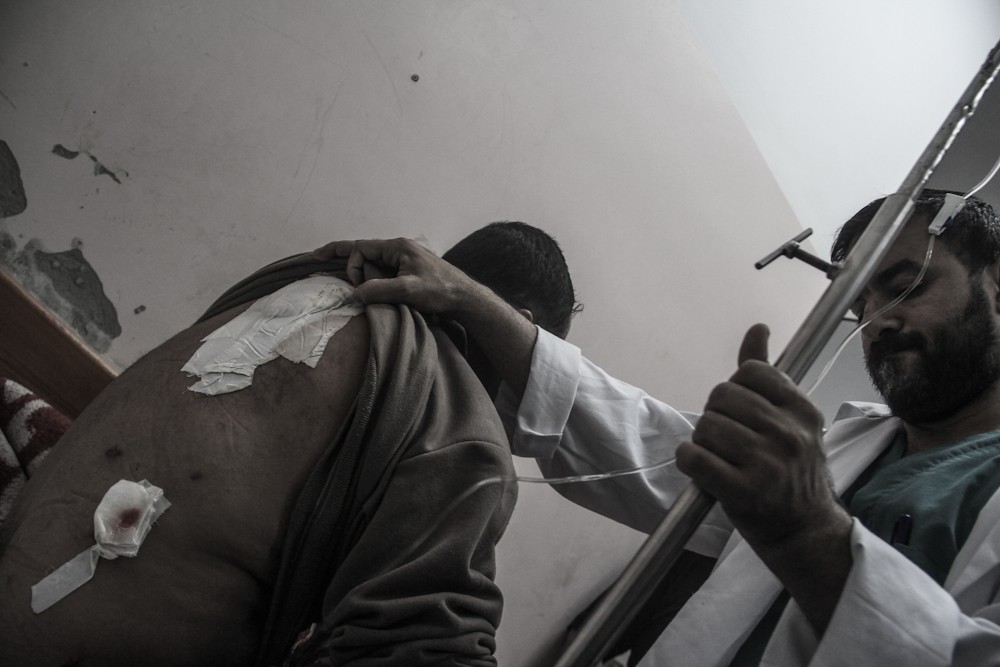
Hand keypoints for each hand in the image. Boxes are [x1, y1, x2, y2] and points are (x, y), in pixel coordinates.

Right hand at [312, 238, 483, 314]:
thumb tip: (355, 293)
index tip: (358, 287)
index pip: (361, 247)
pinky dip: (370, 274)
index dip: (351, 265)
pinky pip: (383, 268)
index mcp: (397, 247)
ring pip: (373, 261)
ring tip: (342, 275)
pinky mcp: (409, 270)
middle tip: (317, 256)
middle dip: (342, 255)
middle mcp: (399, 248)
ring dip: (359, 269)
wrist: (465, 297)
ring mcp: (405, 259)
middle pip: (363, 249)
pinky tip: (365, 283)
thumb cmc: (440, 291)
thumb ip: (379, 289)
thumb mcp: (408, 291)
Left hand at [676, 324, 847, 550]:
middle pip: (722, 396)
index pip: (750, 372)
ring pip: (706, 426)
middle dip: (715, 415)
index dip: (736, 389)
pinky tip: (700, 467)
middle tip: (727, 439)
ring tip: (719, 457)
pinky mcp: (744, 492)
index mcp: (802, 410)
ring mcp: (767, 463)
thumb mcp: (791, 419)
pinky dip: (688, 459)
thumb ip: (769, 374)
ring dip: (702, 440)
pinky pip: (695, 457)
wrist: (806, 530)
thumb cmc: (793, 471)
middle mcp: (788, 433)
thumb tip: (757, 328)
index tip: (742, 413)